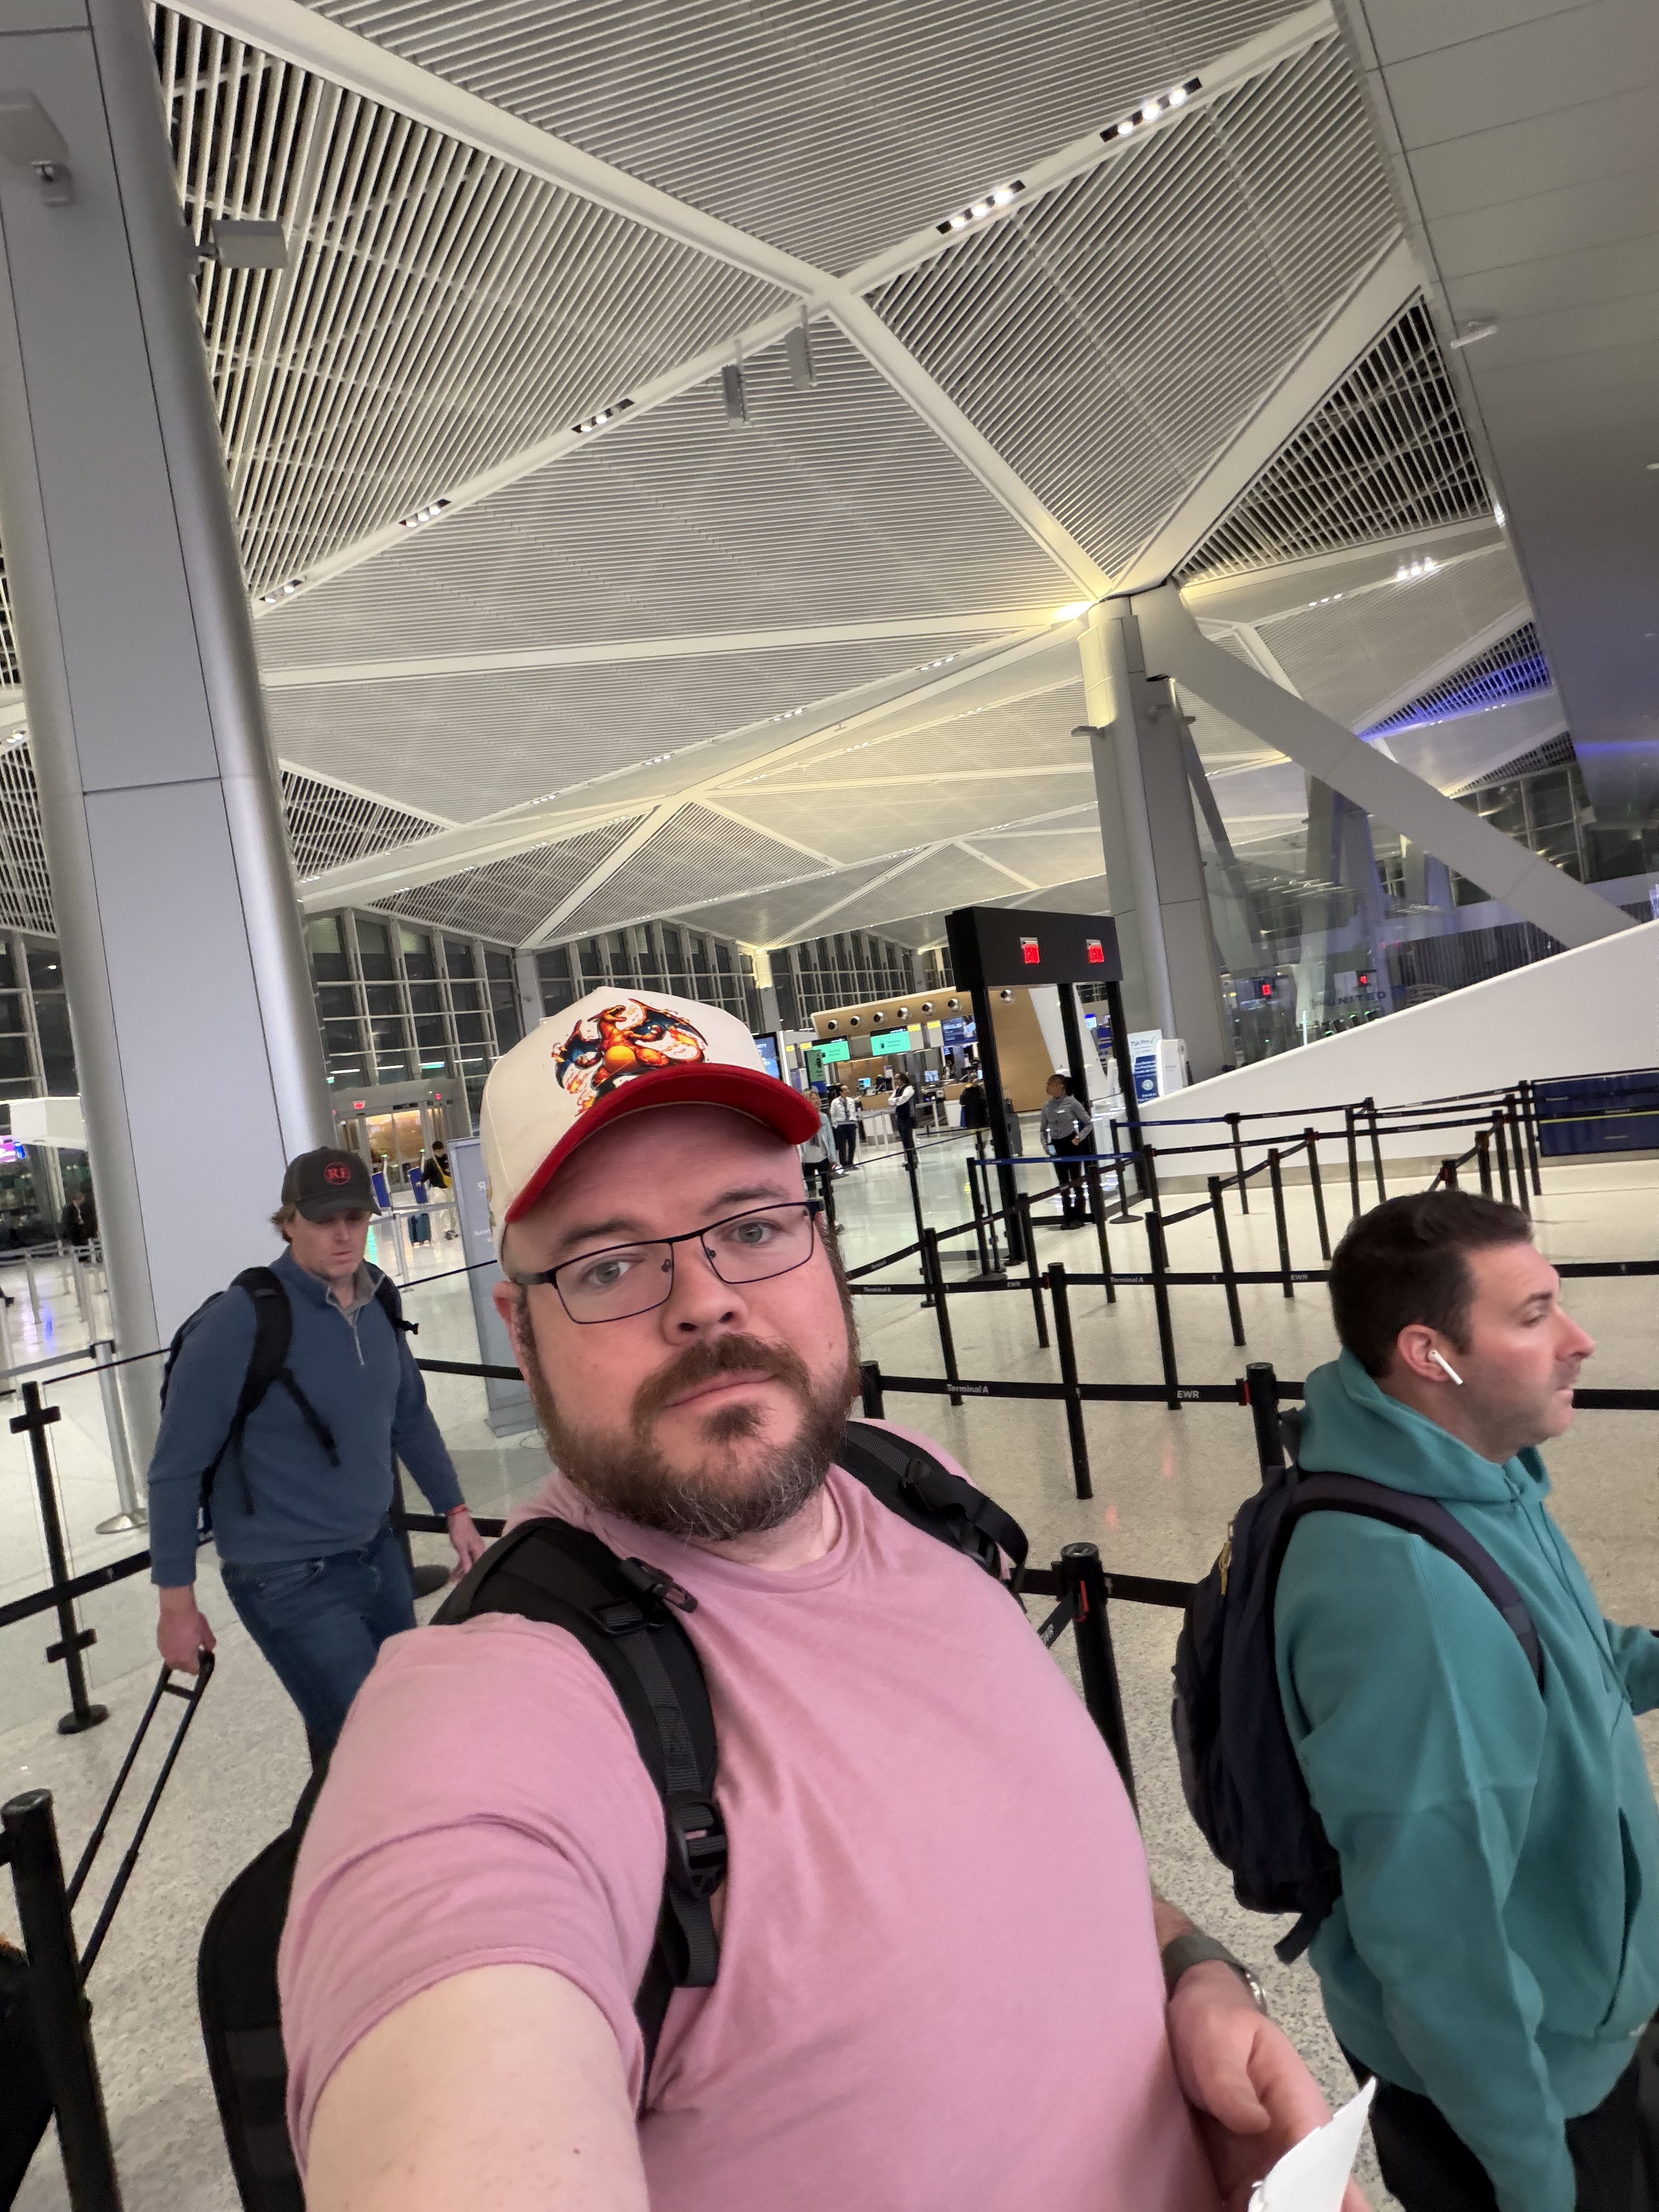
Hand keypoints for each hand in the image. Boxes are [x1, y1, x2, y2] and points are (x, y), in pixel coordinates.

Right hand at [156, 1587, 215, 1674]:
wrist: (176, 1609)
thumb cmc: (192, 1621)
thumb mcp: (205, 1632)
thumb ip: (209, 1644)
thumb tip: (209, 1649)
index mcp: (185, 1659)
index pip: (194, 1671)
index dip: (199, 1666)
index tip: (202, 1658)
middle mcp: (173, 1659)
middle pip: (181, 1668)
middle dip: (188, 1663)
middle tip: (194, 1652)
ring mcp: (164, 1651)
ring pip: (172, 1660)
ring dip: (179, 1656)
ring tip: (185, 1644)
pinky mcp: (159, 1643)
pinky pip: (167, 1651)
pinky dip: (172, 1649)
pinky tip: (177, 1638)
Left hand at [447, 1508, 488, 1578]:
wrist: (457, 1516)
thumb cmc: (460, 1531)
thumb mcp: (461, 1547)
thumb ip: (465, 1560)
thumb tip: (469, 1573)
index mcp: (479, 1550)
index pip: (478, 1567)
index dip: (471, 1576)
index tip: (463, 1585)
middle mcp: (479, 1550)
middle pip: (474, 1566)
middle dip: (465, 1575)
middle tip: (456, 1584)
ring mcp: (473, 1548)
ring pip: (469, 1563)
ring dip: (461, 1571)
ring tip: (452, 1579)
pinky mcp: (468, 1547)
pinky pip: (466, 1558)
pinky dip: (460, 1564)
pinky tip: (454, 1570)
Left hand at [1168, 1962, 1368, 2211]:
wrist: (1194, 2020)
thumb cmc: (1214, 2023)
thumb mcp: (1218, 2039)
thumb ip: (1232, 2080)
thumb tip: (1257, 2123)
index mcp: (1299, 2106)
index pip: (1323, 2160)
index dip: (1328, 2194)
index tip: (1316, 2208)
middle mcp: (1290, 2143)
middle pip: (1310, 2192)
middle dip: (1303, 2206)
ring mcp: (1266, 2164)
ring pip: (1284, 2204)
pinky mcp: (1239, 2176)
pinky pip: (1249, 2206)